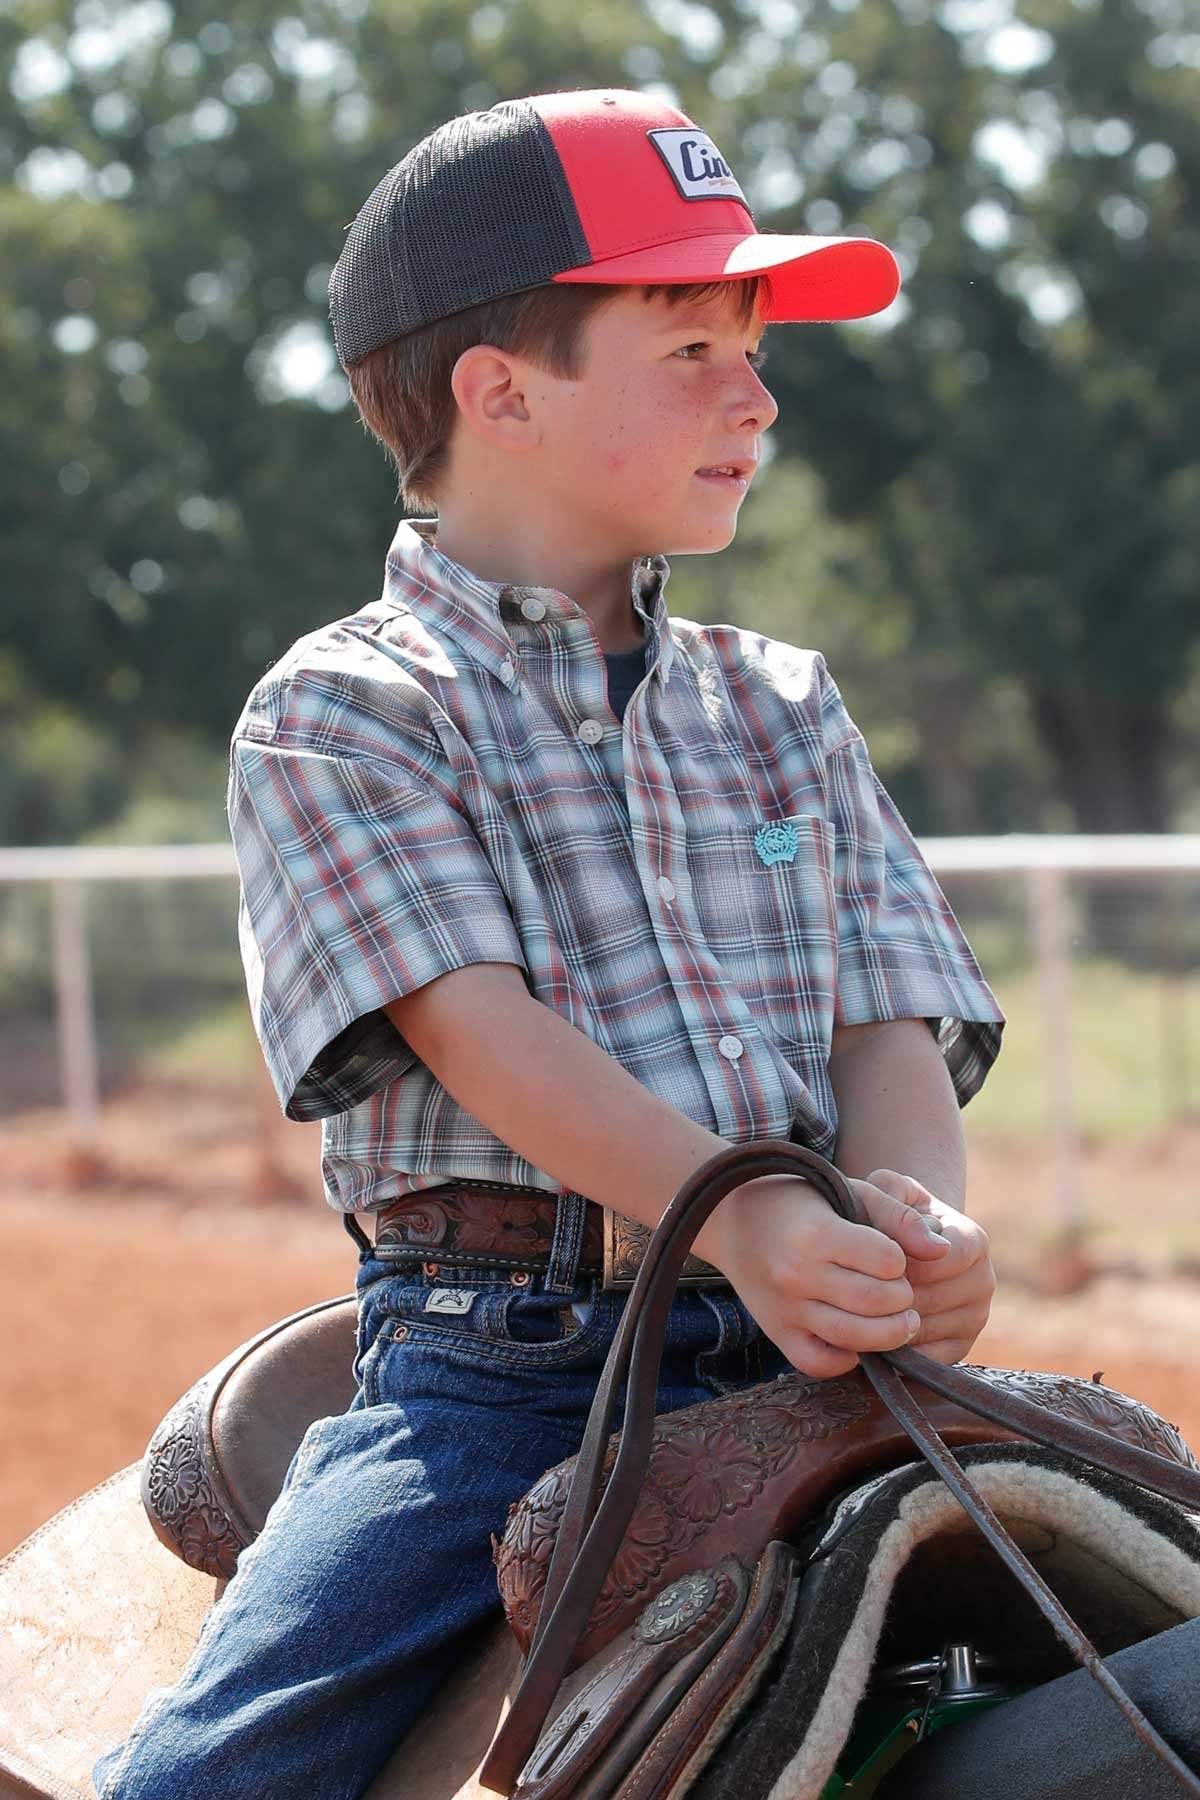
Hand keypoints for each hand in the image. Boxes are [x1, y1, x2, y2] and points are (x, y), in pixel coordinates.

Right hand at [700, 1171, 953, 1378]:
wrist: (735, 1218)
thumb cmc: (802, 1201)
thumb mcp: (849, 1190)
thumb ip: (898, 1216)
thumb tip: (942, 1251)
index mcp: (816, 1234)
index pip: (887, 1261)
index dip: (901, 1261)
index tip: (894, 1256)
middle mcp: (797, 1274)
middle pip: (875, 1302)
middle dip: (903, 1300)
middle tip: (903, 1292)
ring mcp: (786, 1308)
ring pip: (854, 1339)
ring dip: (890, 1334)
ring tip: (899, 1320)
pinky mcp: (778, 1332)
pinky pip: (819, 1363)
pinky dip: (848, 1359)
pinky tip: (859, 1339)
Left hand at [865, 1169, 994, 1363]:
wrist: (896, 1242)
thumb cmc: (885, 1213)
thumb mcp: (885, 1192)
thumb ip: (895, 1205)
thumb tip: (934, 1248)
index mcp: (973, 1240)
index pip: (941, 1261)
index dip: (899, 1263)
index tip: (870, 1258)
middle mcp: (984, 1281)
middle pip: (930, 1300)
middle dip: (887, 1295)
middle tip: (853, 1288)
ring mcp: (976, 1317)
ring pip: (925, 1331)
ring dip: (886, 1323)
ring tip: (856, 1308)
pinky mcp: (961, 1347)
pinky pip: (925, 1359)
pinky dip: (895, 1349)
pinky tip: (870, 1330)